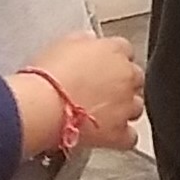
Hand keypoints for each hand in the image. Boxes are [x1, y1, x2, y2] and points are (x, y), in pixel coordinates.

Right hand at [17, 32, 143, 153]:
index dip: (112, 59)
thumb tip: (89, 43)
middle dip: (121, 84)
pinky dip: (121, 137)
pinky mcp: (119, 132)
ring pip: (136, 107)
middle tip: (100, 91)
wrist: (42, 105)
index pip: (124, 50)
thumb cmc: (47, 76)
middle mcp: (126, 76)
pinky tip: (108, 135)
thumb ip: (84, 42)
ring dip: (123, 110)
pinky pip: (130, 136)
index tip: (102, 66)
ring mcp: (126, 105)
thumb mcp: (63, 44)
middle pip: (135, 78)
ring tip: (101, 114)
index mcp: (113, 51)